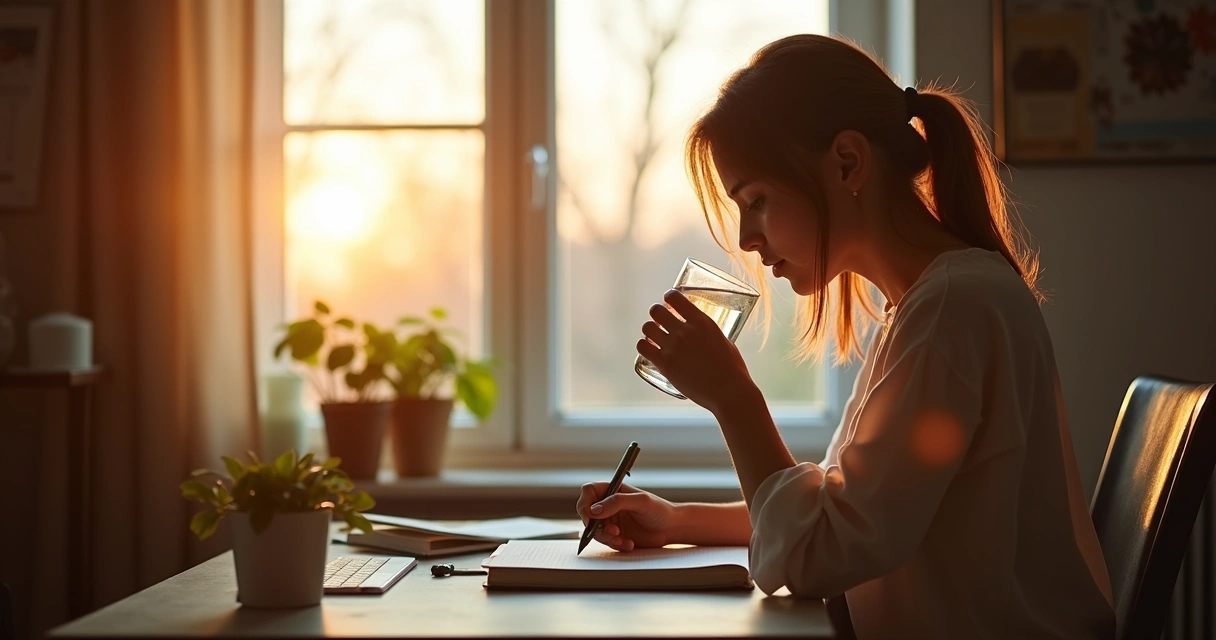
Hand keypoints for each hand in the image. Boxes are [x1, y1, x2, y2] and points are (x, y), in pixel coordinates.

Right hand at [575, 481, 676, 551]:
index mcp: (613, 490)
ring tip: (622, 539)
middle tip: (610, 531)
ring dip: (606, 537)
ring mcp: (611, 521)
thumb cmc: (660, 510)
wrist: (671, 529)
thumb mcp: (641, 501)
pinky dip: (615, 545)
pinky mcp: (615, 535)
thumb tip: (594, 510)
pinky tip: (629, 544)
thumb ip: (617, 502)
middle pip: (587, 513)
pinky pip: (606, 542)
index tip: (592, 516)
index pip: (588, 491)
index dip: (585, 502)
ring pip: (594, 530)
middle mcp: (609, 505)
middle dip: (594, 525)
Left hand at [636, 289, 754, 412]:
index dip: (669, 298)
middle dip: (657, 314)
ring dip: (649, 330)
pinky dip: (644, 346)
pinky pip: (642, 347)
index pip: (675, 297)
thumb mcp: (724, 341)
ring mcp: (673, 347)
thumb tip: (701, 334)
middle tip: (661, 322)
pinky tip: (649, 349)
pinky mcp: (665, 364)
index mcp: (702, 322)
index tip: (669, 302)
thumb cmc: (732, 370)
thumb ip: (709, 334)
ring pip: (647, 328)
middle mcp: (685, 331)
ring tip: (654, 336)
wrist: (729, 392)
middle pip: (656, 311)